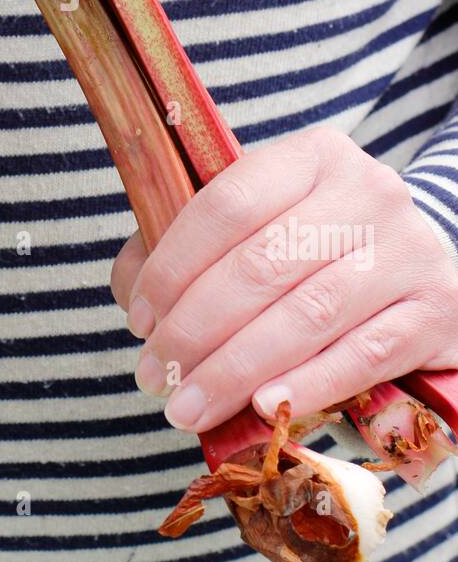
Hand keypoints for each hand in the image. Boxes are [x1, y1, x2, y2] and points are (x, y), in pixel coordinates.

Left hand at [111, 127, 457, 431]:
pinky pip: (362, 355)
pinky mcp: (437, 309)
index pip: (227, 204)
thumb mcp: (265, 222)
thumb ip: (193, 245)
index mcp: (314, 155)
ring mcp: (407, 250)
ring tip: (188, 406)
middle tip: (153, 376)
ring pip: (306, 314)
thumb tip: (132, 289)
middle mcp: (367, 191)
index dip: (172, 266)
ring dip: (235, 369)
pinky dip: (307, 384)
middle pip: (260, 265)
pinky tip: (263, 406)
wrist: (429, 261)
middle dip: (193, 330)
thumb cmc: (323, 246)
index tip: (139, 318)